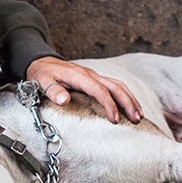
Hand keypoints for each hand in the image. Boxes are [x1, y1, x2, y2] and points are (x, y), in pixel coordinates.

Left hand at [25, 56, 141, 123]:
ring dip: (130, 100)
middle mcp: (90, 74)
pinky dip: (125, 96)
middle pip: (115, 86)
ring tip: (139, 116)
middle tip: (136, 120)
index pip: (99, 90)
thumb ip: (53, 91)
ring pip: (118, 85)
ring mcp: (94, 76)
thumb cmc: (42, 74)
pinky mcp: (95, 79)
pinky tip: (131, 106)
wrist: (42, 62)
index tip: (114, 120)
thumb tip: (64, 100)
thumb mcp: (42, 81)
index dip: (108, 105)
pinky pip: (114, 86)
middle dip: (127, 103)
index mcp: (79, 76)